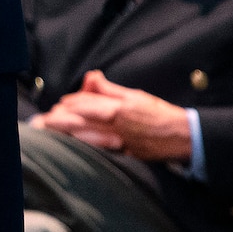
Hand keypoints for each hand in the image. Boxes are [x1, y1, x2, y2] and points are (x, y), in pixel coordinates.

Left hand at [38, 71, 193, 162]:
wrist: (183, 136)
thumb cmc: (159, 113)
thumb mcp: (135, 95)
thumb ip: (110, 89)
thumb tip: (92, 77)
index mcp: (121, 108)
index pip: (89, 104)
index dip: (73, 103)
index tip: (62, 103)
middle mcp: (119, 126)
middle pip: (84, 122)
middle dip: (64, 120)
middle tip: (49, 118)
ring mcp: (122, 142)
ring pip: (89, 138)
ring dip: (70, 133)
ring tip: (56, 131)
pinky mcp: (126, 154)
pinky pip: (102, 150)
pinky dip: (87, 146)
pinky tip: (77, 145)